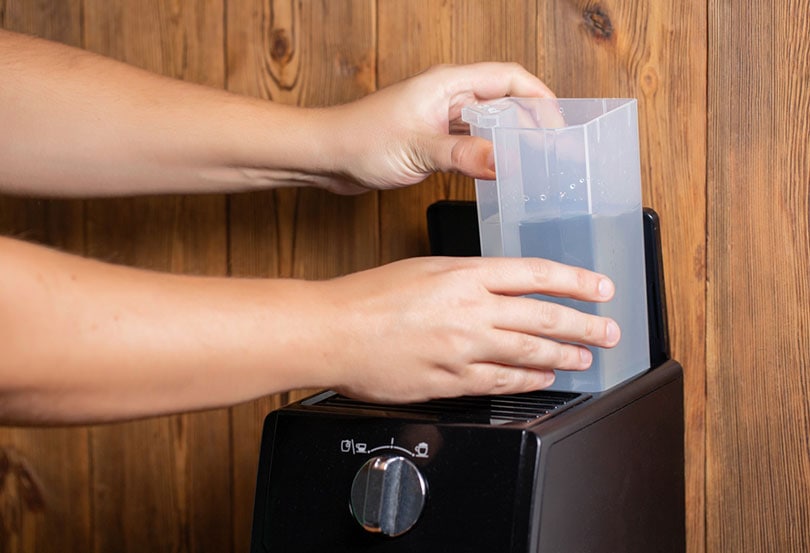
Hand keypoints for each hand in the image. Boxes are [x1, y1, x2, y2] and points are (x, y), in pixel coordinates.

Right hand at [311, 256, 619, 402]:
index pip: (535, 273)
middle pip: (542, 315)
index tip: (601, 287)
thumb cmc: (368, 297)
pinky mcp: (450, 379)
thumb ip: (465, 279)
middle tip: (610, 331)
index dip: (575, 281)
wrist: (333, 331)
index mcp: (463, 274)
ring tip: (586, 357)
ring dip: (564, 354)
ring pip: (528, 351)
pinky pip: (500, 381)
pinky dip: (528, 379)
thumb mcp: (423, 268)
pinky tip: (545, 378)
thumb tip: (497, 288)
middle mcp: (470, 309)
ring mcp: (462, 347)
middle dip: (584, 324)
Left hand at [317, 63, 554, 193]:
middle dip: (532, 121)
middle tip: (554, 150)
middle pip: (504, 100)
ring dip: (511, 141)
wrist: (326, 156)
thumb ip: (463, 156)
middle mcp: (447, 96)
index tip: (558, 125)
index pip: (509, 78)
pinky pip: (471, 143)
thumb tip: (504, 163)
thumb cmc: (360, 140)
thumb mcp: (418, 149)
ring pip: (489, 124)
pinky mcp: (432, 140)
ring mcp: (440, 118)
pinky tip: (499, 173)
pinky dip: (489, 156)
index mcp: (448, 84)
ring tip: (534, 164)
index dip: (539, 98)